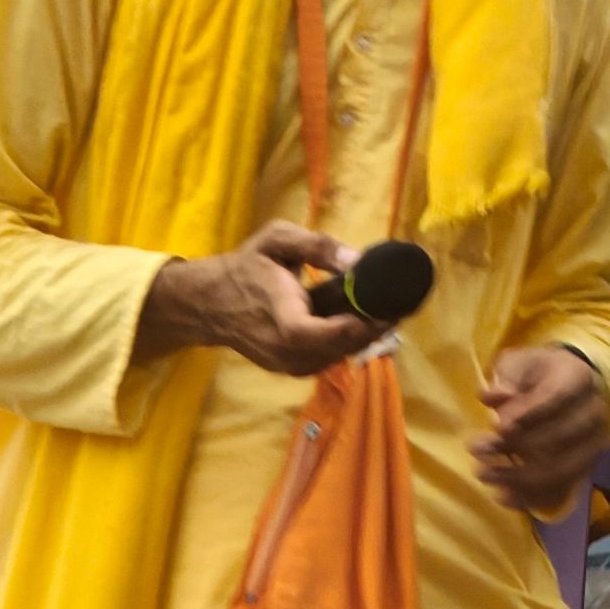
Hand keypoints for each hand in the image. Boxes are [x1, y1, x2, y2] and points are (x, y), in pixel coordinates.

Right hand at [135, 222, 377, 377]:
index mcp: (281, 319)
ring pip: (336, 358)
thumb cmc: (246, 267)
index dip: (357, 327)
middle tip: (399, 306)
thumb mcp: (277, 240)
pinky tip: (362, 324)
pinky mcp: (290, 369)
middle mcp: (285, 351)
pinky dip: (347, 344)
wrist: (210, 303)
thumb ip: (316, 246)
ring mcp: (286, 365)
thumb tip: (355, 259)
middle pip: (338, 350)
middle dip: (372, 330)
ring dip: (364, 339)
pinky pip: (326, 360)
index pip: (321, 335)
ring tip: (386, 312)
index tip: (388, 310)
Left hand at [470, 344, 609, 516]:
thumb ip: (507, 376)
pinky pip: (559, 489)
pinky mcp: (584, 469)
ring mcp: (592, 445)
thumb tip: (494, 396)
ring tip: (482, 474)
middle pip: (558, 436)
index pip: (556, 397)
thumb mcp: (520, 363)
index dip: (527, 413)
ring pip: (559, 468)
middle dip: (514, 446)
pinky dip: (529, 497)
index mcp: (578, 378)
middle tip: (475, 448)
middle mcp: (594, 413)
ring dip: (518, 476)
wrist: (572, 388)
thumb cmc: (539, 374)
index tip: (497, 425)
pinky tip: (501, 496)